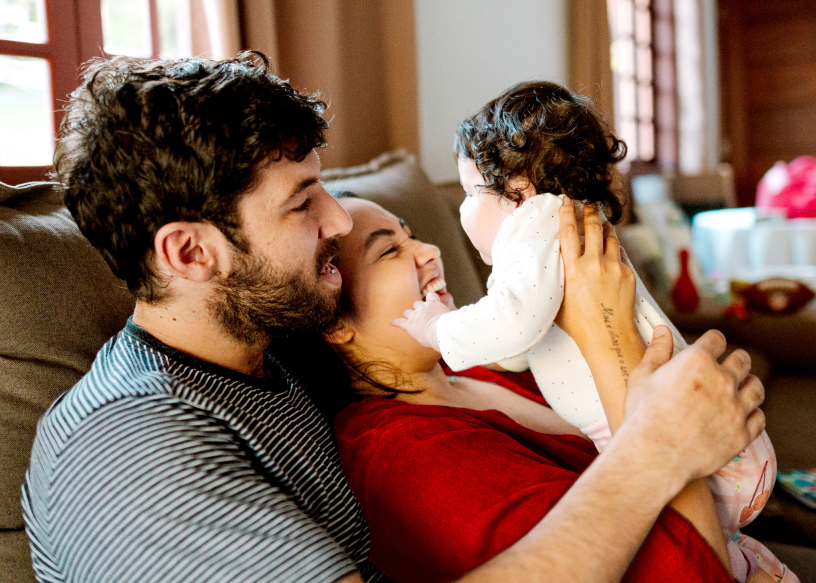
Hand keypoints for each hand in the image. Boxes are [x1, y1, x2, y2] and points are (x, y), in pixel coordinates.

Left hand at [391, 292, 452, 350]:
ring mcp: (414, 315)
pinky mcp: (409, 324)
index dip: (431, 299)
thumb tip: (469, 310)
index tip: (432, 301)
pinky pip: (400, 322)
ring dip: (409, 315)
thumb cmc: (450, 325)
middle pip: (417, 303)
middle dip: (418, 308)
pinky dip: (396, 322)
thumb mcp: (455, 315)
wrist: (440, 331)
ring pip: (407, 311)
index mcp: (434, 303)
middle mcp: (422, 307)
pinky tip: (392, 323)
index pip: (431, 296)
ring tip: (409, 319)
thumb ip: (458, 311)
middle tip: (421, 314)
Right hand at [554, 199, 637, 347]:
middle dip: (589, 211)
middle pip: (592, 227)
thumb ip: (556, 277)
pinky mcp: (627, 274)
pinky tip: (611, 247)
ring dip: (605, 226)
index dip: (566, 213)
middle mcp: (594, 264)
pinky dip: (614, 247)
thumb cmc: (578, 323)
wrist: (608, 336)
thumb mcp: (557, 298)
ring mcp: (613, 267)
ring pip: (610, 236)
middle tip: (587, 203)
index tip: (566, 201)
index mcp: (573, 269)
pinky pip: (620, 253)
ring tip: (601, 221)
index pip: (568, 232)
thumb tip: (550, 265)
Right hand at [623, 326, 765, 486]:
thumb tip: (662, 331)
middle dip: (735, 360)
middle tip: (727, 368)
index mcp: (697, 361)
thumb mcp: (642, 377)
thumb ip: (656, 351)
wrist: (654, 455)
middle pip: (742, 360)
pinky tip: (741, 414)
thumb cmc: (643, 415)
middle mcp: (722, 380)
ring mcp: (736, 408)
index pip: (716, 340)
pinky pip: (759, 417)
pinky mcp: (742, 433)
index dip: (712, 342)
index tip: (710, 348)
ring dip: (748, 385)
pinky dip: (752, 414)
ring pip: (756, 388)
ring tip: (739, 389)